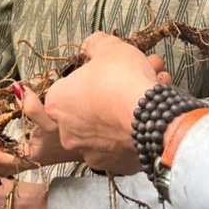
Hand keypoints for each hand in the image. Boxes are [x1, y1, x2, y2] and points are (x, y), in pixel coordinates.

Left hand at [0, 87, 82, 174]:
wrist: (91, 139)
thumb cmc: (72, 131)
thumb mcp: (54, 119)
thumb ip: (34, 107)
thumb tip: (16, 90)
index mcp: (31, 158)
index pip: (4, 161)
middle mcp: (29, 160)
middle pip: (0, 167)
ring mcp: (31, 157)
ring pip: (4, 163)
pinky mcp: (35, 150)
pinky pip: (10, 156)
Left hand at [43, 32, 168, 174]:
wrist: (150, 114)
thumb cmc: (122, 79)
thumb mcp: (108, 47)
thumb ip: (95, 44)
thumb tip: (91, 45)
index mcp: (57, 101)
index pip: (67, 86)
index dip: (89, 77)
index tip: (105, 73)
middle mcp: (67, 131)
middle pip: (87, 108)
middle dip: (107, 95)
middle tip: (128, 82)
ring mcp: (89, 151)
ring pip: (106, 127)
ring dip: (121, 113)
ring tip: (146, 97)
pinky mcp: (112, 164)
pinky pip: (122, 145)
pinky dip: (132, 133)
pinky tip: (147, 118)